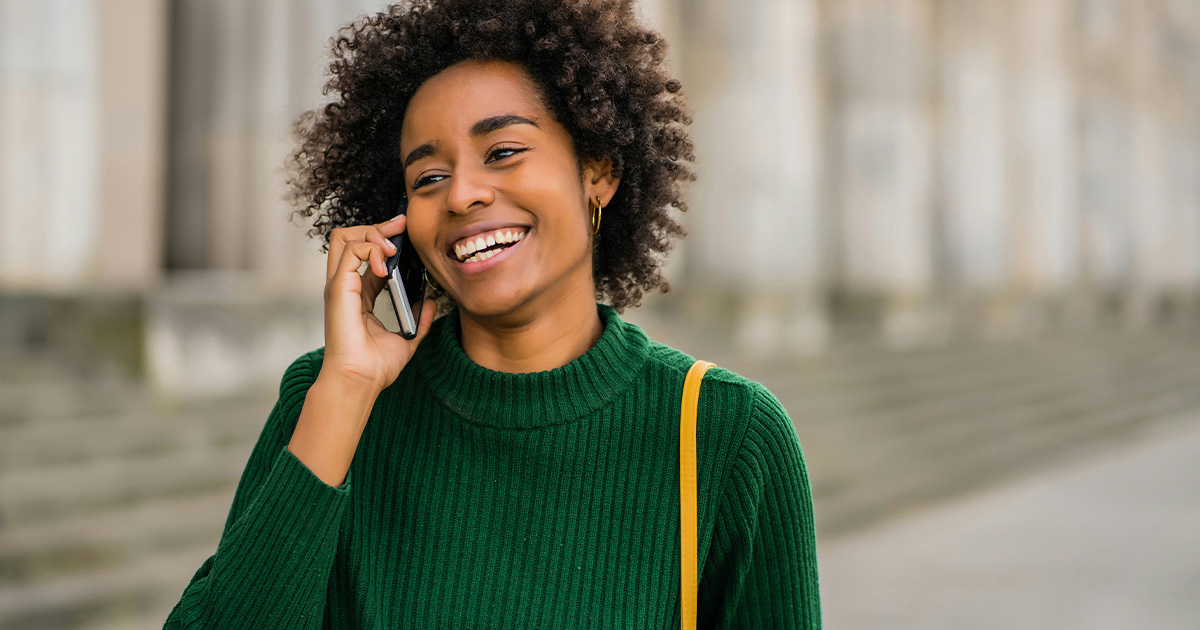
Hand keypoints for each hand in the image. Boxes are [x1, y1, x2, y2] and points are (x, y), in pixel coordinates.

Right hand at [320, 214, 437, 392]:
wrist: (361, 381)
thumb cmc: (375, 366)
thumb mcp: (406, 339)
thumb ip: (420, 321)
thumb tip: (432, 303)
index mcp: (359, 294)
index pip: (366, 253)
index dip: (385, 238)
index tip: (405, 231)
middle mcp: (346, 285)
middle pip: (349, 237)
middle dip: (376, 226)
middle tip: (401, 226)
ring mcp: (339, 285)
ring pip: (344, 237)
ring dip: (373, 234)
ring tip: (393, 248)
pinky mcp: (338, 288)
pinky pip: (350, 251)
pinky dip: (370, 249)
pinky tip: (386, 265)